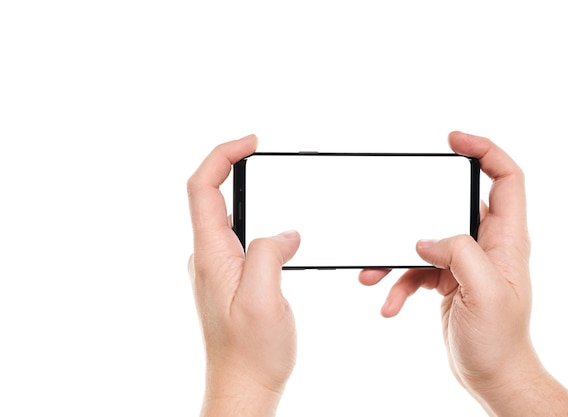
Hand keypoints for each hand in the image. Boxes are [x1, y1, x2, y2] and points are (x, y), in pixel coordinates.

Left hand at [187, 134, 299, 416]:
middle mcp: (209, 257)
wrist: (243, 385)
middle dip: (233, 167)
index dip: (223, 156)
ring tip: (276, 187)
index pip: (203, 188)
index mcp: (211, 255)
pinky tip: (282, 234)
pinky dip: (259, 222)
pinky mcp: (233, 279)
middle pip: (210, 195)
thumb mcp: (264, 298)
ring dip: (248, 195)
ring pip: (228, 217)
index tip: (251, 143)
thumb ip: (268, 253)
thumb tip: (283, 234)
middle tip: (260, 153)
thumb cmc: (250, 352)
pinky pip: (242, 239)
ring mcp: (219, 268)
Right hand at [359, 132, 567, 415]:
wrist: (490, 373)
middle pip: (449, 206)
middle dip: (413, 211)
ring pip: (423, 240)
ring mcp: (463, 261)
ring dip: (394, 255)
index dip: (484, 150)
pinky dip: (397, 283)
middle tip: (390, 210)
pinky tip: (389, 304)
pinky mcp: (445, 278)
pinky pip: (415, 269)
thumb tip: (425, 240)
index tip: (453, 140)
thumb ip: (459, 254)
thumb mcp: (486, 294)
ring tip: (371, 274)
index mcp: (505, 240)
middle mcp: (485, 244)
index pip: (505, 178)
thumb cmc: (499, 340)